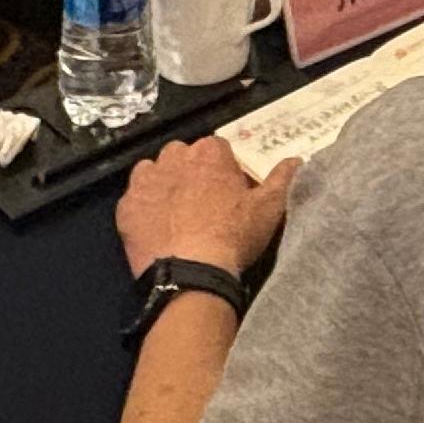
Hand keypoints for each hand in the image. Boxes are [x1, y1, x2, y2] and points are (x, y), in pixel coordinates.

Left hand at [116, 141, 295, 274]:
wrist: (191, 273)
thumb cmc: (234, 236)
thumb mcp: (270, 208)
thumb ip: (284, 178)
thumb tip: (297, 159)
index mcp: (209, 152)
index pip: (217, 149)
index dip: (224, 171)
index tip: (229, 193)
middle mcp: (173, 157)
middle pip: (182, 156)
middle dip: (191, 172)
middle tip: (202, 203)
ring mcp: (145, 181)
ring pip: (154, 172)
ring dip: (164, 185)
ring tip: (176, 213)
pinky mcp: (126, 206)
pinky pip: (134, 198)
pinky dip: (143, 208)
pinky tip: (156, 227)